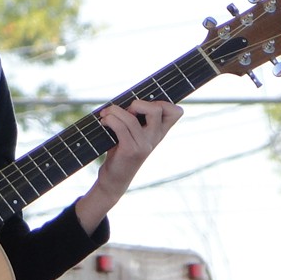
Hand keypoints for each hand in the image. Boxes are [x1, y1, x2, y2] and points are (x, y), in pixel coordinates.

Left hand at [74, 98, 182, 230]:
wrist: (114, 179)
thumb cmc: (121, 152)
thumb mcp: (133, 134)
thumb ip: (136, 118)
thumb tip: (127, 100)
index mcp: (159, 133)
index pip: (176, 113)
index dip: (162, 102)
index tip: (142, 107)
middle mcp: (155, 138)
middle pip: (157, 109)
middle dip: (137, 104)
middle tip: (124, 112)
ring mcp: (144, 145)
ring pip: (132, 117)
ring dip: (114, 111)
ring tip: (105, 115)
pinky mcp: (130, 150)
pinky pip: (121, 127)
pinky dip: (109, 120)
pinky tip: (103, 122)